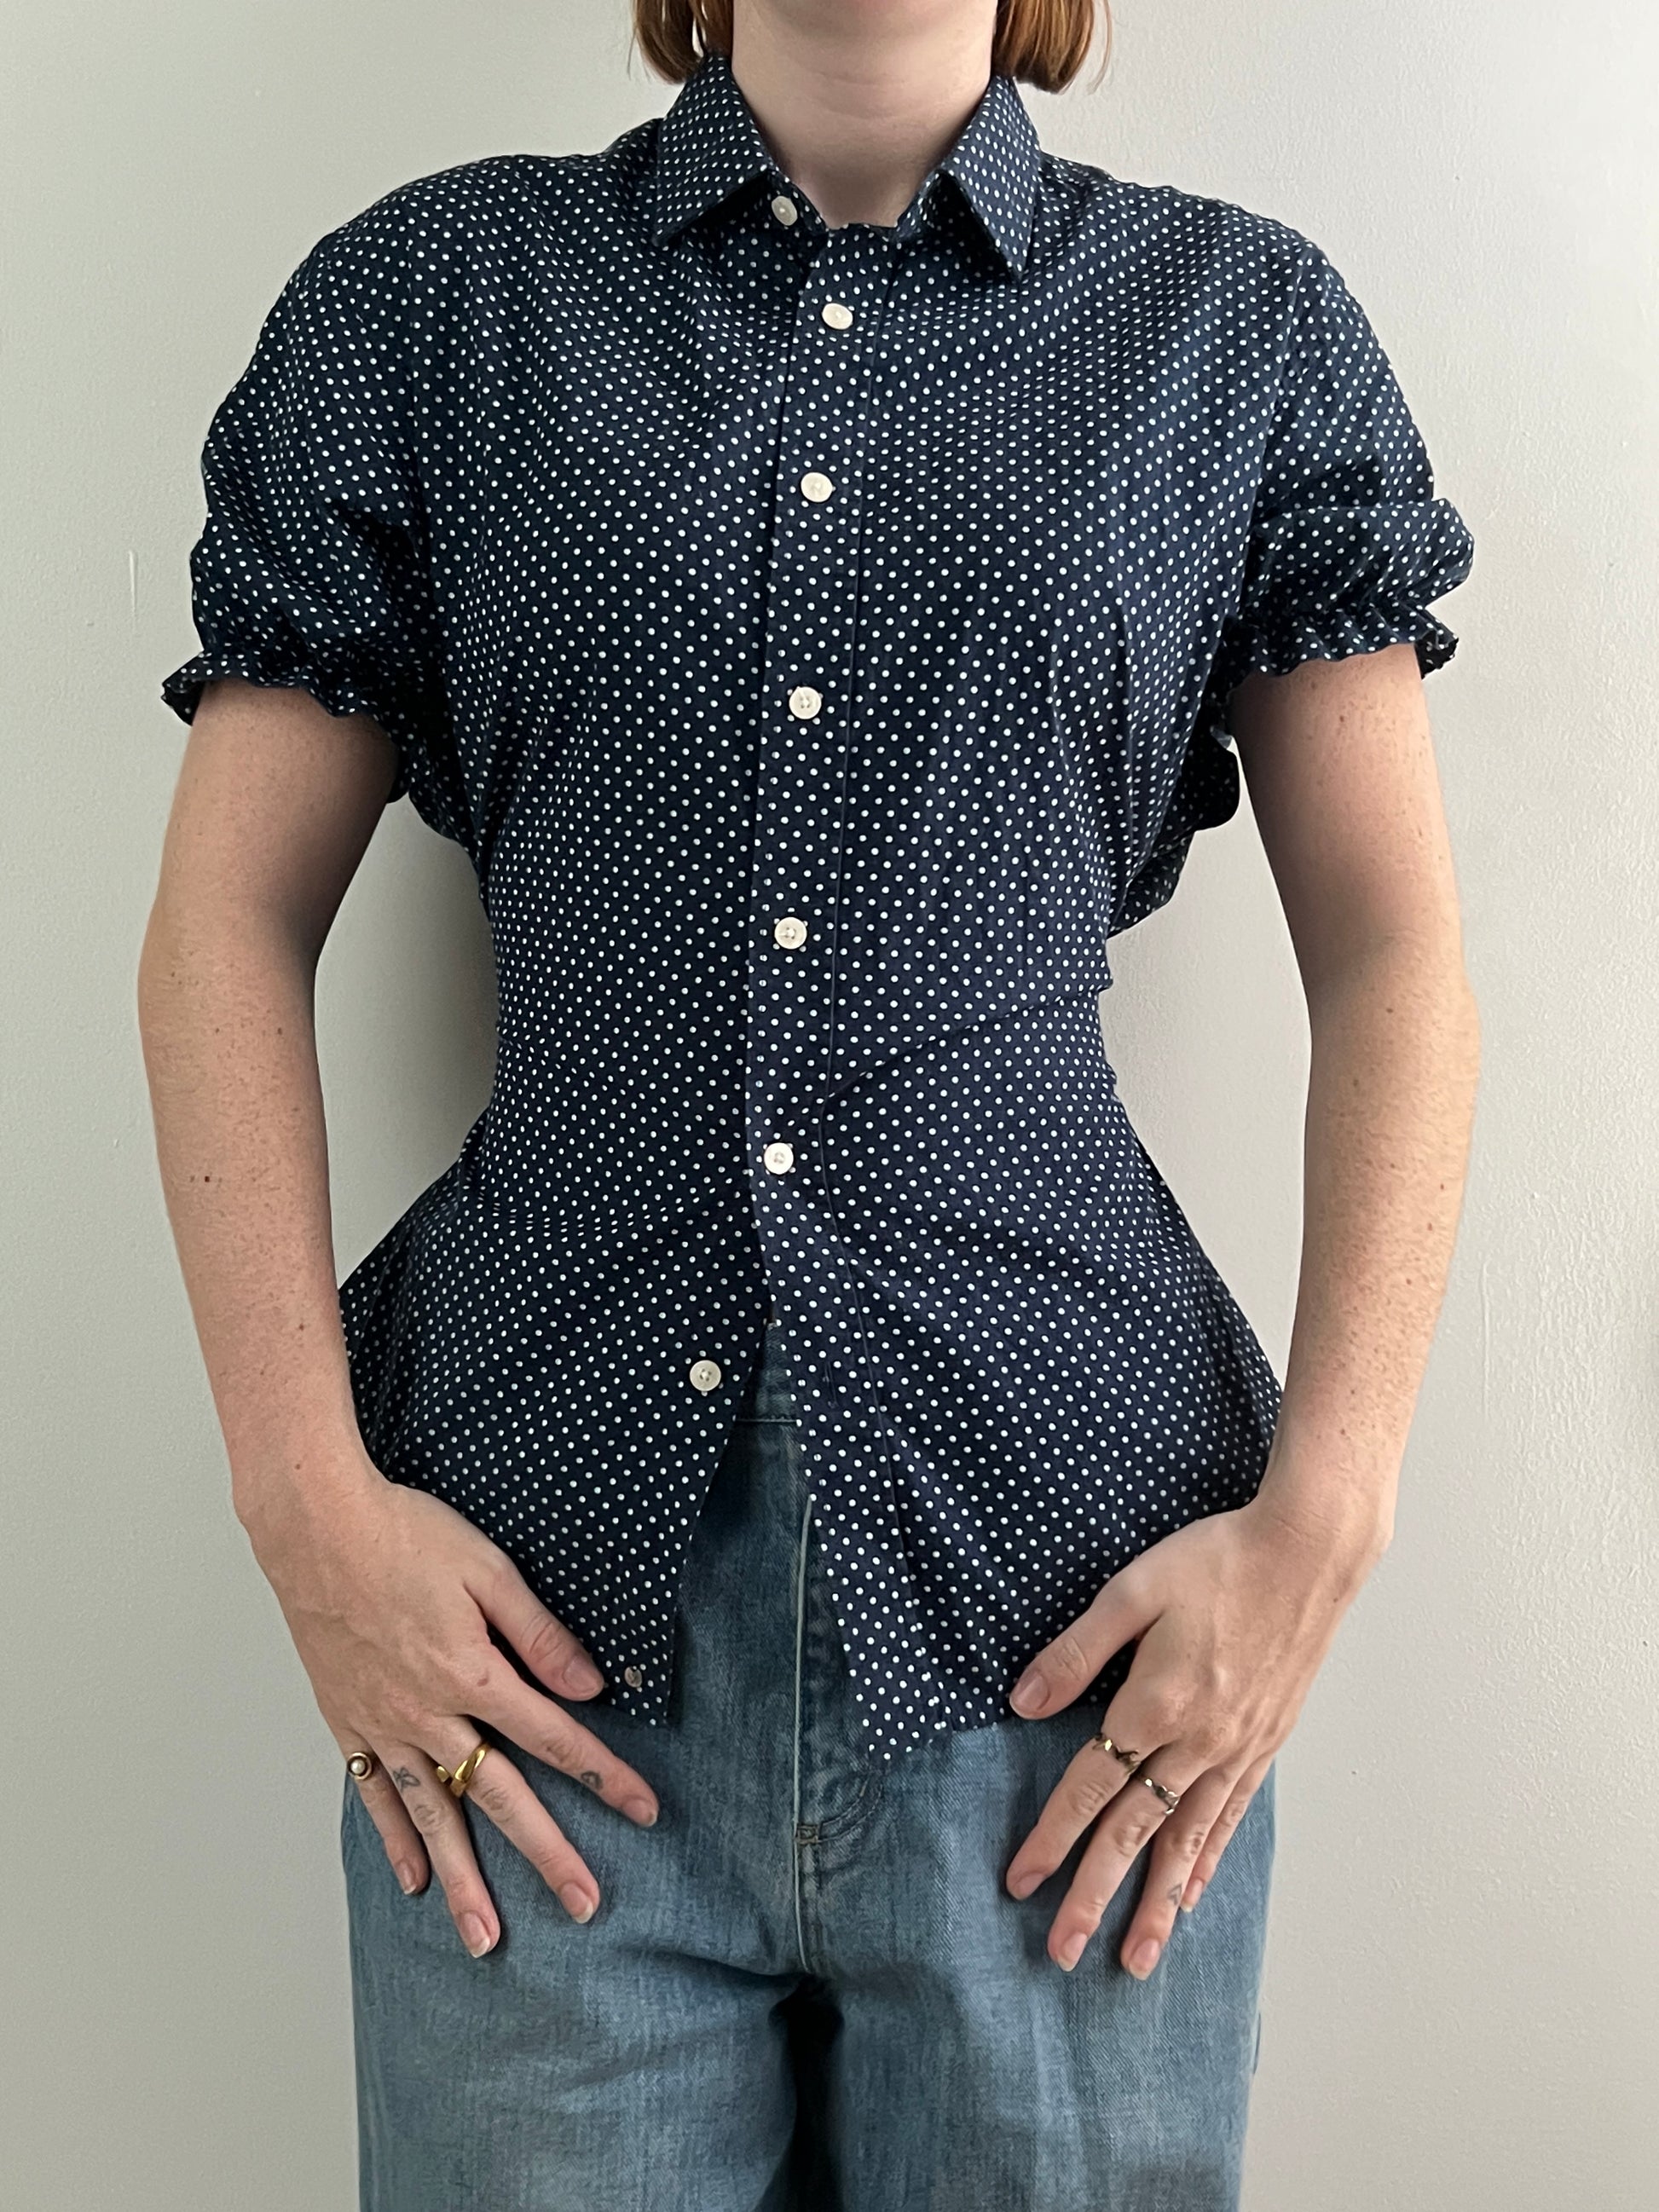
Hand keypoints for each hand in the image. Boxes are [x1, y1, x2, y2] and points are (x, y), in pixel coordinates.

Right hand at [241, 1453, 659, 1956]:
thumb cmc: (404, 1535)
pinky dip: (394, 1840)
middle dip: (547, 1855)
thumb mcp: (488, 1570)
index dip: (604, 1776)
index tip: (645, 1811)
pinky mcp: (348, 1721)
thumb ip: (539, 1632)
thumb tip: (589, 1684)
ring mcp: (385, 1725)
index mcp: (472, 1674)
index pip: (554, 1737)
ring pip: (433, 1816)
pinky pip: (375, 1793)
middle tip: (583, 1906)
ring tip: (486, 1937)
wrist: (315, 1529)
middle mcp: (429, 1714)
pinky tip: (413, 1880)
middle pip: (500, 1796)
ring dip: (463, 1880)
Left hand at [1003, 1494, 1379, 1976]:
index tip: (1020, 1883)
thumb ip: (1078, 1651)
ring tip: (1134, 1960)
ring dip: (1154, 1904)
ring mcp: (1236, 1748)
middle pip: (1133, 1833)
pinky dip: (1207, 1861)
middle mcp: (1197, 1741)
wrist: (1309, 1554)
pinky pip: (1230, 1816)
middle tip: (1062, 1954)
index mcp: (1157, 1704)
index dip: (1051, 1837)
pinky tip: (1190, 1896)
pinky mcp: (1265, 1743)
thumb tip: (1024, 1701)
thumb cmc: (1216, 1560)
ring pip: (1186, 1841)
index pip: (1089, 1787)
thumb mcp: (1132, 1589)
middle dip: (1094, 1896)